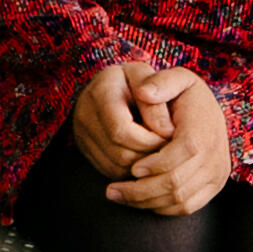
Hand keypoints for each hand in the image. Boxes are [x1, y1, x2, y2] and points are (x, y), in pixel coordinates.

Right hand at [69, 58, 179, 177]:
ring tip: (160, 151)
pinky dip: (133, 170)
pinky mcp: (85, 150)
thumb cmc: (143, 82)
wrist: (120, 86)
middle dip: (149, 155)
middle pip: (119, 153)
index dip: (150, 139)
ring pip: (116, 166)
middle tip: (168, 148)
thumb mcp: (155, 79)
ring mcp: (81, 134)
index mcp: (101, 91)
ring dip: (143, 165)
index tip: (171, 136)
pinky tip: (147, 156)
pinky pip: (112, 172)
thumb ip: (160, 99)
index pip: (121, 130)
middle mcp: (84, 113)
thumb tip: (166, 130)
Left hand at [104, 68, 231, 217]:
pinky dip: (160, 207)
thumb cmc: (186, 95)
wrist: (210, 114)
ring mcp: (216, 175)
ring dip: (145, 202)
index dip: (157, 163)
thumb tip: (143, 91)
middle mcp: (216, 156)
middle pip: (178, 183)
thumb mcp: (177, 79)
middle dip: (141, 190)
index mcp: (206, 130)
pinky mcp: (213, 187)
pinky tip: (138, 200)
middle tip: (111, 190)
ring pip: (179, 200)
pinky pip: (185, 207)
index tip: (132, 168)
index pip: (184, 152)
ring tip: (118, 196)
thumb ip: (161, 82)